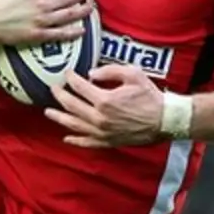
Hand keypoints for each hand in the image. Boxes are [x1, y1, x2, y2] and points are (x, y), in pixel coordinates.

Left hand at [45, 64, 163, 146]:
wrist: (165, 120)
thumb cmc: (150, 96)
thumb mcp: (132, 74)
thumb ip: (109, 70)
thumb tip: (91, 74)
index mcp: (104, 100)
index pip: (79, 87)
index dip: (70, 78)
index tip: (66, 73)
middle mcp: (99, 118)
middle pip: (71, 105)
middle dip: (59, 95)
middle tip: (52, 89)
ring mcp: (102, 132)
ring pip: (74, 125)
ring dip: (59, 118)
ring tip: (48, 112)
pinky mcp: (108, 141)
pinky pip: (87, 142)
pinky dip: (75, 140)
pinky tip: (66, 137)